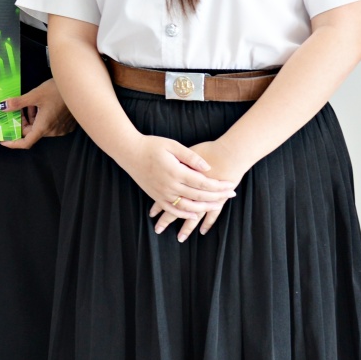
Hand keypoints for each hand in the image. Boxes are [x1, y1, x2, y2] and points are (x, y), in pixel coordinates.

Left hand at [0, 80, 79, 148]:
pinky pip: (50, 125)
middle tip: (17, 110)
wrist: (79, 87)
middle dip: (22, 122)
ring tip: (29, 105)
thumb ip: (17, 103)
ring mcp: (61, 129)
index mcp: (43, 127)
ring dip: (32, 119)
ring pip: (40, 127)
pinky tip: (41, 106)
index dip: (13, 143)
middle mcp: (52, 131)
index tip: (4, 140)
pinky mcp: (67, 125)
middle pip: (32, 132)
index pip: (26, 142)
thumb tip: (2, 106)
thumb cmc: (57, 90)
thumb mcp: (34, 95)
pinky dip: (42, 118)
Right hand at [118, 136, 235, 240]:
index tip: (230, 184)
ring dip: (204, 207)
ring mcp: (162, 193)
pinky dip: (184, 214)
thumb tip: (208, 167)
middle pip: (198, 196)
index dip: (218, 185)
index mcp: (175, 171)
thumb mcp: (172, 145)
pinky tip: (195, 214)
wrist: (129, 152)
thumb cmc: (151, 145)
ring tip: (217, 205)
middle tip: (231, 194)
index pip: (203, 182)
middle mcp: (169, 185)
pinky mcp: (156, 196)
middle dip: (217, 196)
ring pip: (187, 206)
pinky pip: (172, 209)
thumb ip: (191, 157)